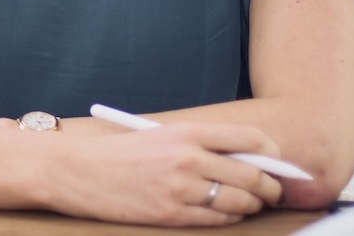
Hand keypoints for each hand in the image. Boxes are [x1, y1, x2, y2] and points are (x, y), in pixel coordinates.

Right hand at [49, 122, 284, 225]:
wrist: (76, 171)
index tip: (277, 160)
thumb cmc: (119, 154)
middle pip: (253, 174)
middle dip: (272, 186)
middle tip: (275, 190)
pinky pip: (218, 220)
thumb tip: (250, 158)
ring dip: (252, 204)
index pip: (249, 138)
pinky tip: (227, 212)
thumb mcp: (160, 136)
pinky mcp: (171, 214)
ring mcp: (180, 189)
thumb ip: (202, 144)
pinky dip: (230, 217)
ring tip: (251, 202)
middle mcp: (187, 159)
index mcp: (185, 132)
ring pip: (240, 201)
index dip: (273, 152)